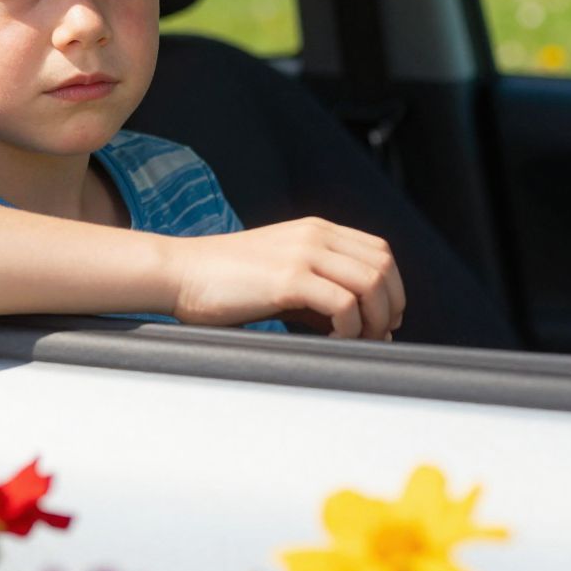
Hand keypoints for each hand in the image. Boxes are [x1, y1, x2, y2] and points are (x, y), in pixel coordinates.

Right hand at [167, 218, 405, 338]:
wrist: (179, 273)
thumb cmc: (224, 283)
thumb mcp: (281, 276)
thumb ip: (320, 291)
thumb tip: (363, 325)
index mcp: (315, 231)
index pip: (379, 252)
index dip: (391, 289)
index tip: (382, 319)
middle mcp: (315, 235)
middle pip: (384, 267)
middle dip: (389, 307)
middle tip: (375, 335)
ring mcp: (303, 254)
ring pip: (372, 284)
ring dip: (374, 320)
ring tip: (354, 340)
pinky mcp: (288, 278)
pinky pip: (344, 304)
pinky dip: (348, 329)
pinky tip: (329, 340)